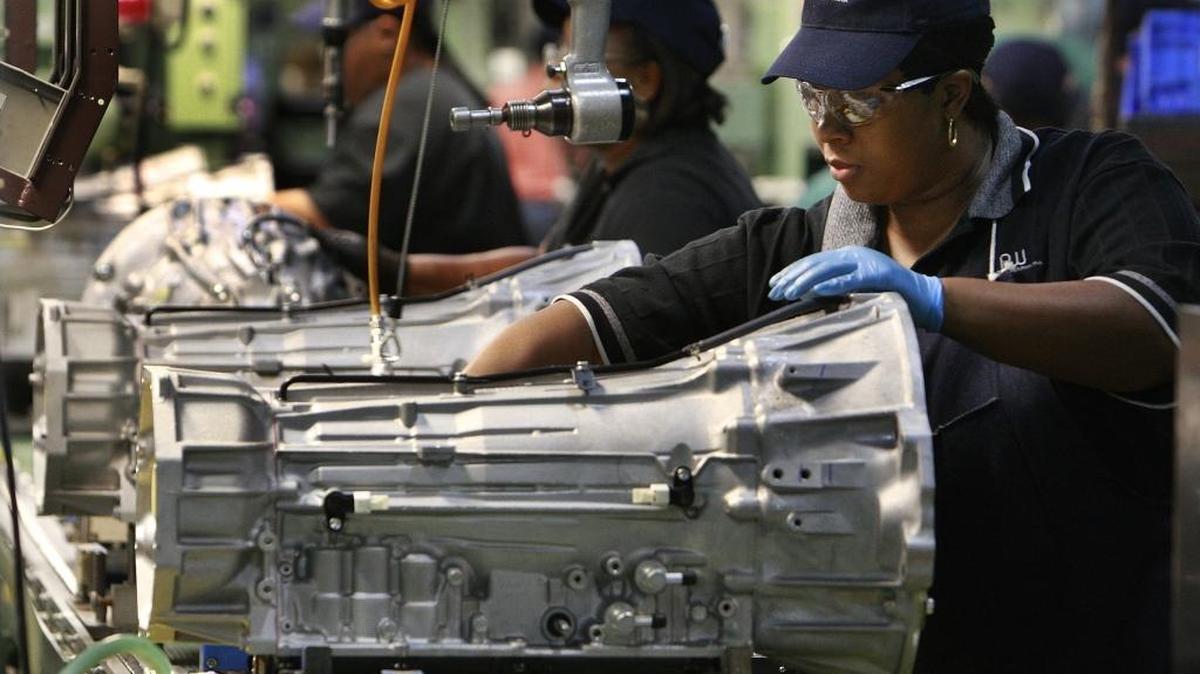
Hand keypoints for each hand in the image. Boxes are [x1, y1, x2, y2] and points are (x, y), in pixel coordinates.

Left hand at [767, 246, 944, 330]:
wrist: (921, 296)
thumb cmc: (887, 293)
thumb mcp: (856, 286)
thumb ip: (835, 285)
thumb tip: (807, 293)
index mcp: (848, 255)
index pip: (813, 261)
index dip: (792, 272)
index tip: (774, 284)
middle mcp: (854, 255)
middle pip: (815, 263)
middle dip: (792, 278)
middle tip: (774, 292)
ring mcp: (865, 263)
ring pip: (827, 270)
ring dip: (805, 282)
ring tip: (788, 293)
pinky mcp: (876, 275)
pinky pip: (849, 280)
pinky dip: (831, 285)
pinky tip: (815, 291)